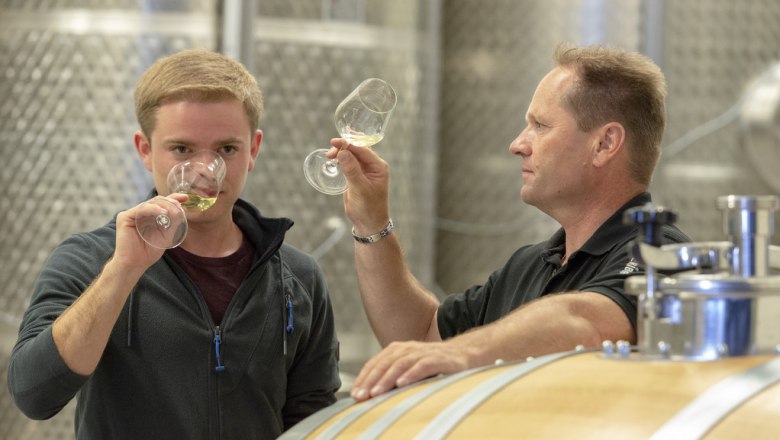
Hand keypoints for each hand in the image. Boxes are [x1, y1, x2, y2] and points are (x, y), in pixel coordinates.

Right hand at [113, 194, 188, 273]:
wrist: (134, 264)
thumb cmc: (149, 252)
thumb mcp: (166, 236)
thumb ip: (172, 224)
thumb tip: (181, 212)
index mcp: (150, 216)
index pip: (162, 204)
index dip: (174, 198)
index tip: (186, 198)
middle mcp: (140, 213)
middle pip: (157, 201)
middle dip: (171, 202)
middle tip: (180, 207)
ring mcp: (132, 214)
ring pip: (150, 203)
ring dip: (165, 206)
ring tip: (175, 211)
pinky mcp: (124, 217)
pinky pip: (141, 209)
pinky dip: (153, 209)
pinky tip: (163, 212)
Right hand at [328, 138, 390, 234]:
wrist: (368, 223)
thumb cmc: (369, 207)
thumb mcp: (360, 188)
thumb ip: (352, 170)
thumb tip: (343, 152)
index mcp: (378, 166)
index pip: (362, 149)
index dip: (348, 143)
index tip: (334, 142)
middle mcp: (372, 166)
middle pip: (356, 150)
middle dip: (343, 148)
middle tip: (330, 153)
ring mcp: (364, 171)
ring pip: (351, 156)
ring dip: (340, 153)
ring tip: (329, 157)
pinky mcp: (356, 176)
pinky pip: (347, 163)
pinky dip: (340, 160)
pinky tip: (333, 161)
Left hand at [350, 340, 475, 400]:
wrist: (462, 354)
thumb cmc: (432, 365)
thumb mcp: (409, 367)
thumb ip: (391, 376)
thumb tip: (369, 394)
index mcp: (397, 350)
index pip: (375, 364)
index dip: (364, 379)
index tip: (354, 395)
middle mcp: (407, 349)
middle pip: (384, 364)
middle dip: (371, 381)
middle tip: (361, 396)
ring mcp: (422, 353)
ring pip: (400, 365)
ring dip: (386, 379)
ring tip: (376, 393)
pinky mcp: (438, 360)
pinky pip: (422, 366)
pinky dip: (411, 374)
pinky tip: (402, 384)